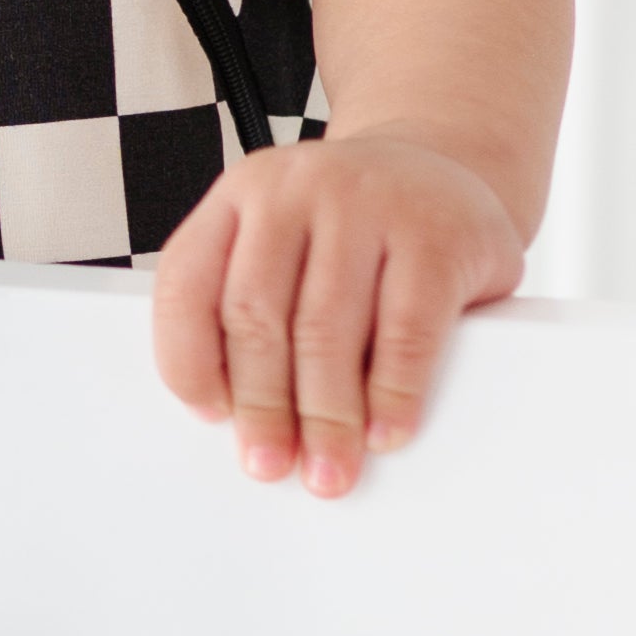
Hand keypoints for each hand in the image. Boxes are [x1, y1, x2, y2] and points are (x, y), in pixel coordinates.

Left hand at [149, 129, 524, 497]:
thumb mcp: (288, 240)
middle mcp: (295, 188)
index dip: (190, 362)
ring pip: (326, 331)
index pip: (188, 284)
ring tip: (330, 467)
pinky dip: (393, 393)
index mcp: (240, 194)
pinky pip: (406, 332)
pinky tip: (388, 431)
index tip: (211, 418)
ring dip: (326, 417)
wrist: (447, 167)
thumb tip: (240, 417)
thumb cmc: (355, 223)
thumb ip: (253, 302)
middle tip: (271, 465)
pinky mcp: (437, 235)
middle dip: (262, 408)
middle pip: (257, 317)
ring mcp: (369, 202)